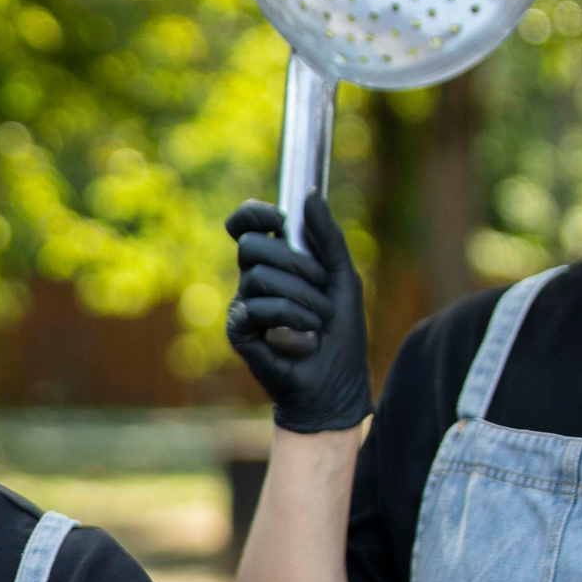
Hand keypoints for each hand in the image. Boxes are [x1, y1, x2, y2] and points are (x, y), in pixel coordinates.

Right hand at [224, 192, 371, 433]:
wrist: (335, 385)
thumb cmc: (341, 334)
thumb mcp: (343, 278)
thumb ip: (328, 238)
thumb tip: (310, 196)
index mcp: (275, 263)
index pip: (245, 226)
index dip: (253, 215)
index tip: (279, 219)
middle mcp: (253, 280)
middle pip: (250, 246)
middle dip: (294, 263)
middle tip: (320, 286)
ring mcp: (243, 305)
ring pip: (259, 278)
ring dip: (303, 300)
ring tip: (319, 323)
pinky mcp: (238, 331)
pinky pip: (256, 309)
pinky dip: (290, 321)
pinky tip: (304, 340)